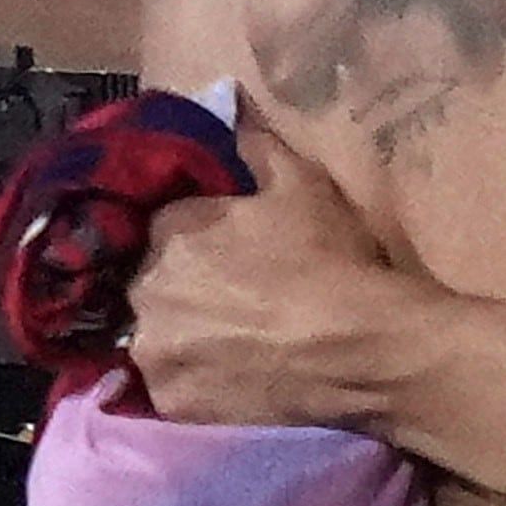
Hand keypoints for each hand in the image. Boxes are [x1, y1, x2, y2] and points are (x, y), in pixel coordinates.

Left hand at [124, 121, 398, 426]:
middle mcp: (144, 287)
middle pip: (148, 280)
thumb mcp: (302, 182)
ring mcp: (153, 350)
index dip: (196, 233)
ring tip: (225, 340)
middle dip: (179, 283)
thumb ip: (254, 142)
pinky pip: (166, 386)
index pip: (163, 223)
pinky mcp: (170, 403)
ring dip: (178, 333)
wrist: (360, 347)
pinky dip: (190, 380)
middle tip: (229, 296)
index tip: (226, 245)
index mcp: (169, 228)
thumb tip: (227, 103)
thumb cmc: (330, 258)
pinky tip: (224, 376)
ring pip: (152, 335)